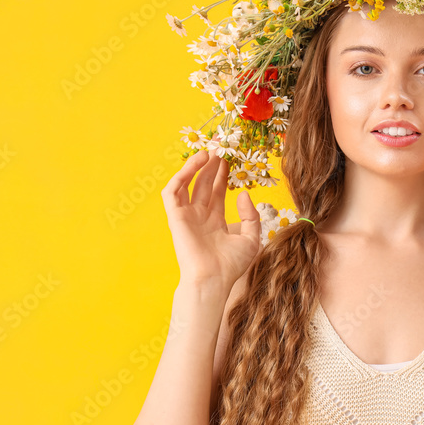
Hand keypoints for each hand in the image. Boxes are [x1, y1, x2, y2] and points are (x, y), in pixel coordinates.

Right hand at [160, 149, 261, 288]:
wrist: (213, 279)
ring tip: (210, 151)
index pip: (217, 190)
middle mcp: (199, 215)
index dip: (223, 172)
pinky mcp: (175, 216)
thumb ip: (251, 215)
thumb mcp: (251, 238)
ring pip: (187, 183)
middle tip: (222, 145)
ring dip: (196, 166)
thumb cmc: (231, 265)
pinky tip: (196, 163)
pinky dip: (181, 175)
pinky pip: (173, 191)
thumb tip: (244, 194)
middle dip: (212, 164)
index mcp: (215, 220)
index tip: (232, 156)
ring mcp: (186, 215)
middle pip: (204, 182)